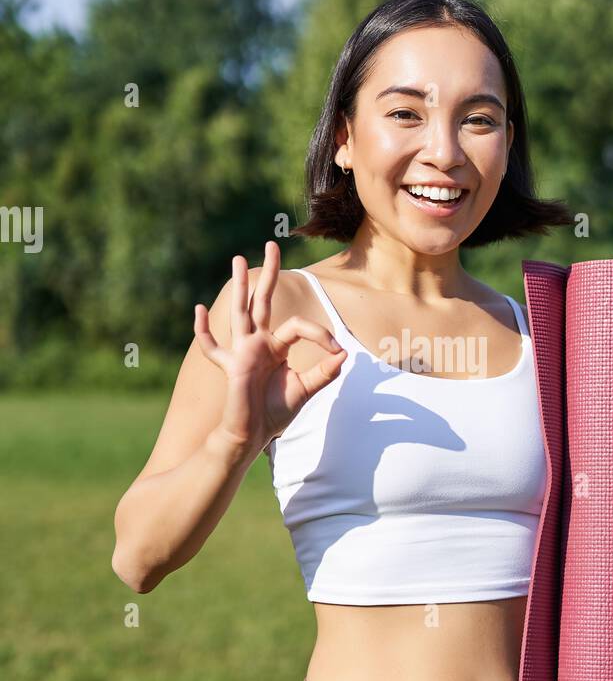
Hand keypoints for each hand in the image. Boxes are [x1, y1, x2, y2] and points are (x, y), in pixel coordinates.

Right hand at [193, 241, 346, 450]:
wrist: (252, 435)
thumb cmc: (274, 414)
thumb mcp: (306, 391)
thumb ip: (324, 373)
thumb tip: (344, 355)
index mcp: (276, 347)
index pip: (300, 326)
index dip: (321, 334)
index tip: (338, 351)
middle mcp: (258, 343)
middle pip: (263, 301)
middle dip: (269, 273)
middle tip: (272, 245)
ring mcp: (242, 352)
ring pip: (241, 312)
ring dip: (241, 286)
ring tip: (238, 258)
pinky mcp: (231, 367)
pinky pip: (212, 347)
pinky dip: (203, 330)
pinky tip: (199, 309)